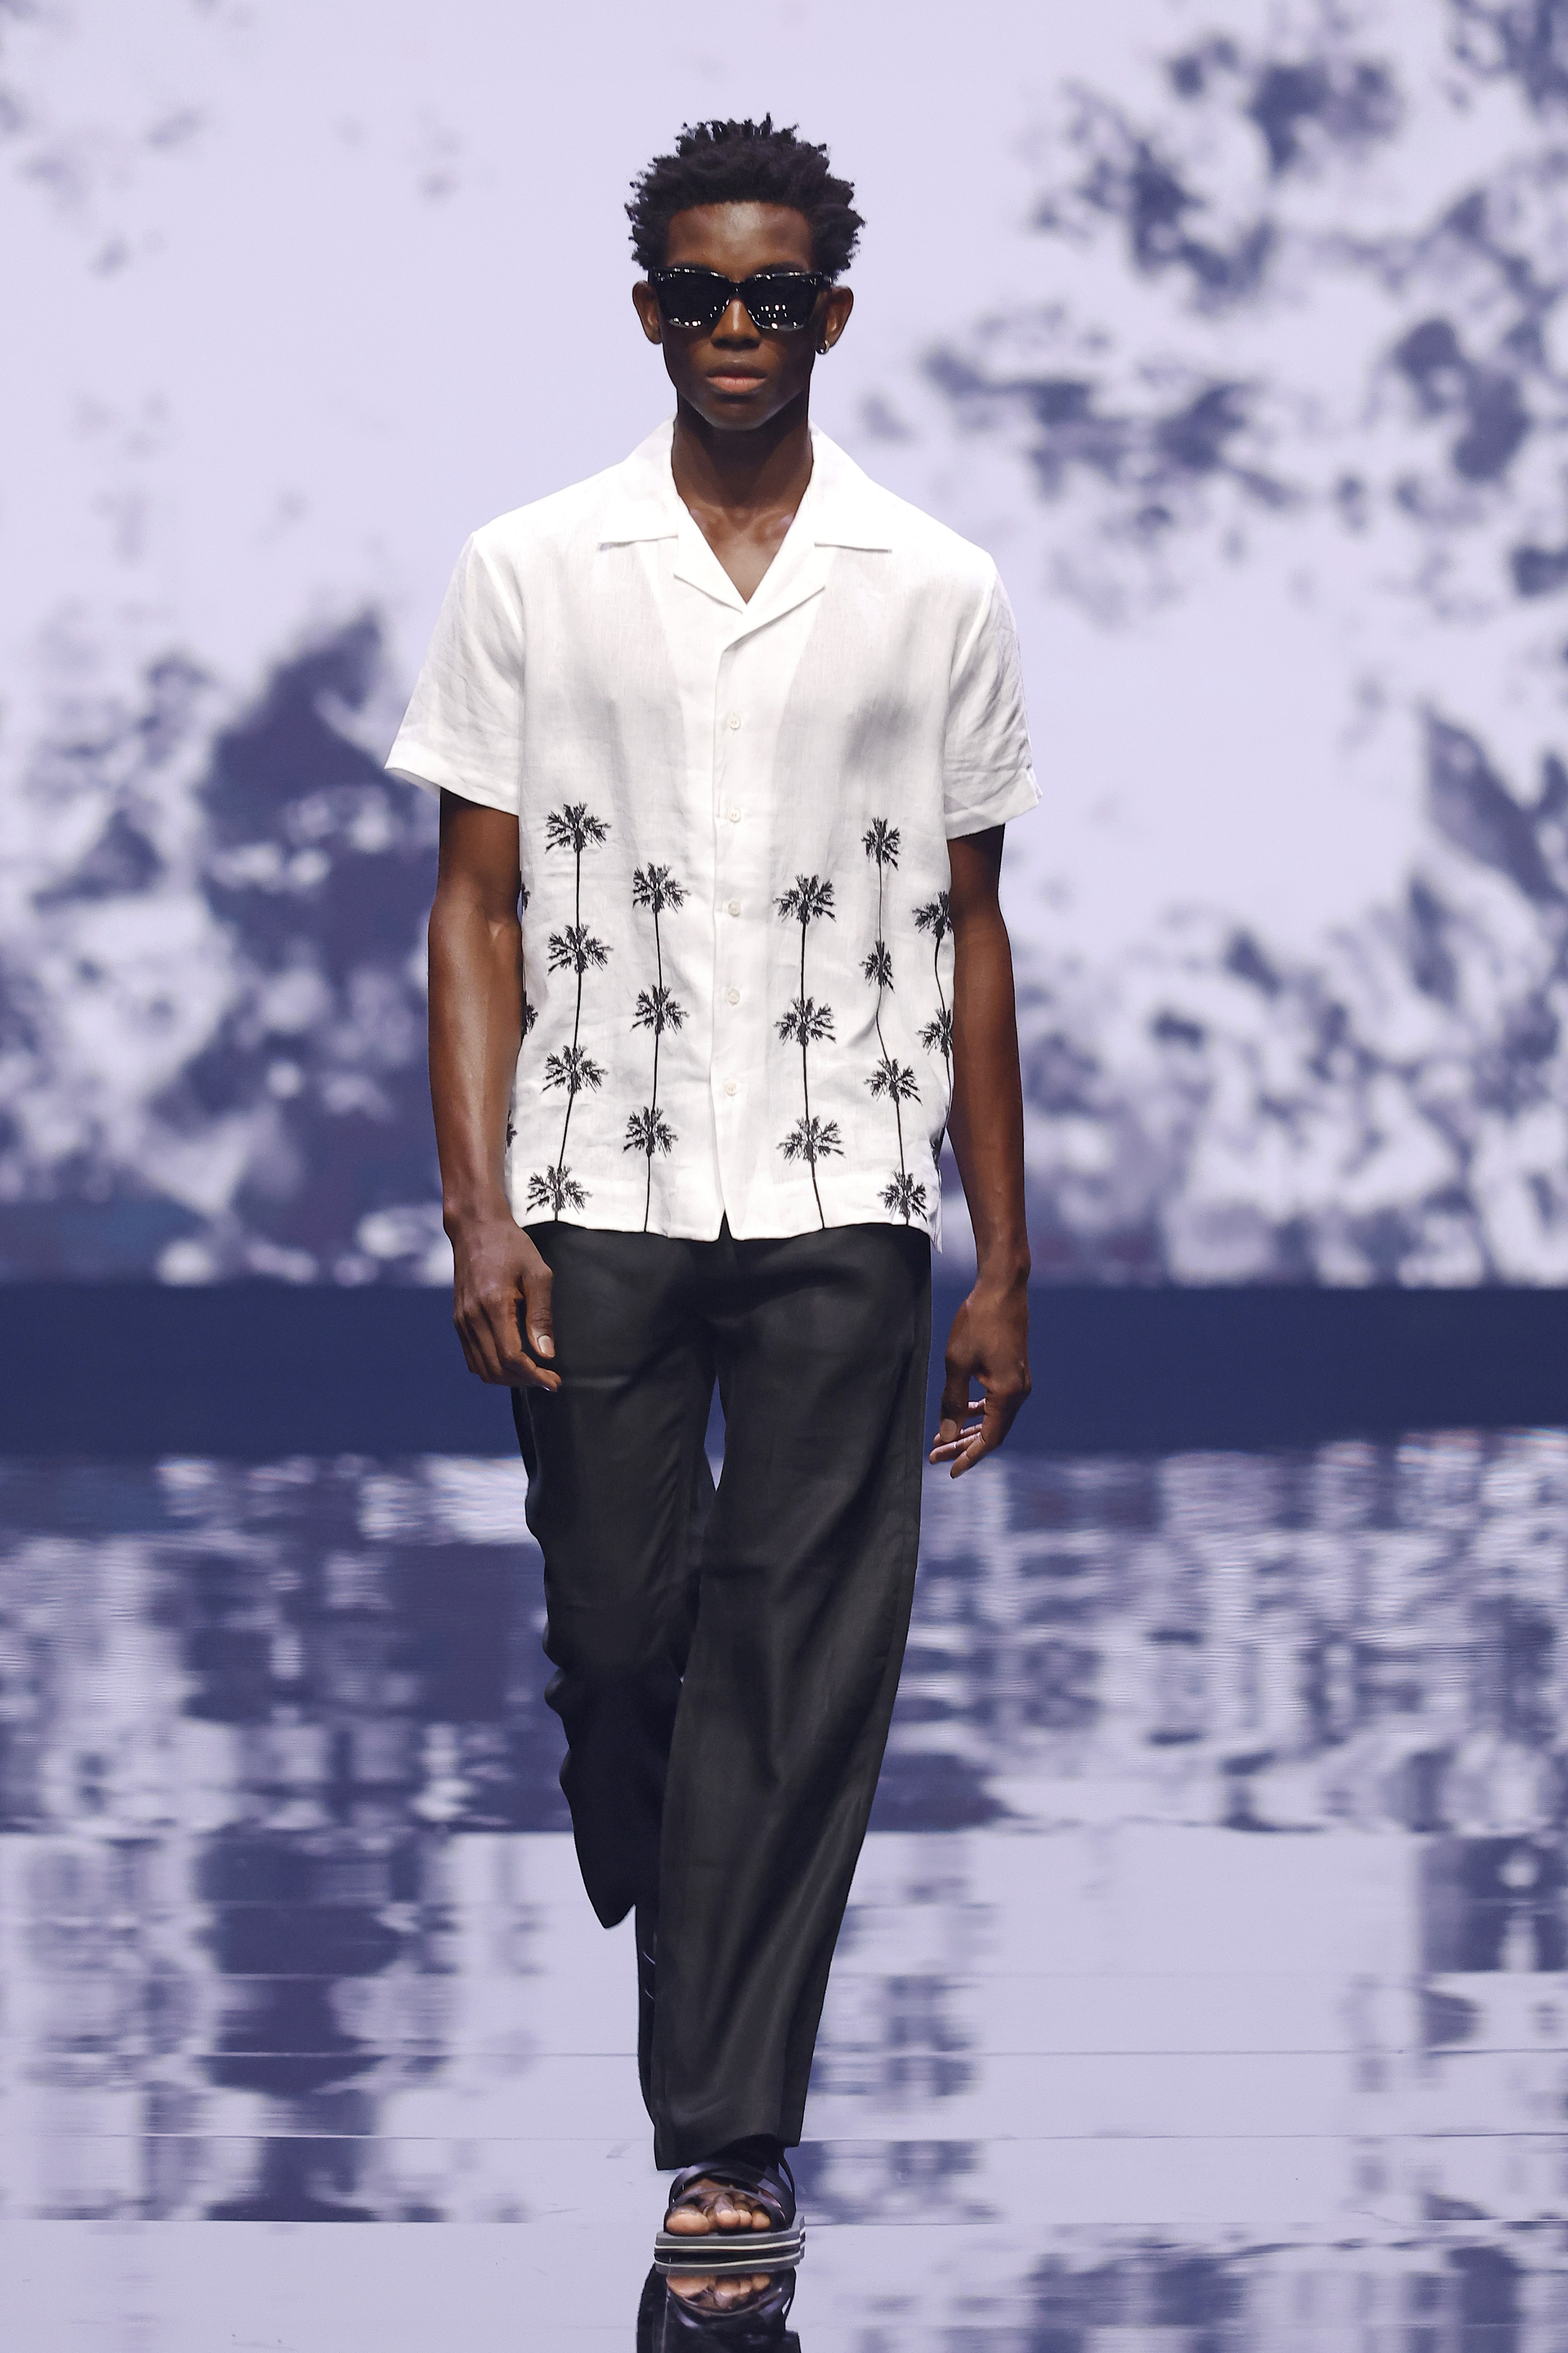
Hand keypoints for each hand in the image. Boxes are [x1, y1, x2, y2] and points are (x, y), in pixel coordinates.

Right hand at [449, 1216, 559, 1389]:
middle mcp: (472, 1317)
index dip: (534, 1376)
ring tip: (533, 1374)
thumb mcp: (537, 1274)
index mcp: (493, 1304)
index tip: (554, 1382)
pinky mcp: (458, 1320)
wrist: (476, 1229)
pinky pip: (472, 1358)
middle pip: (496, 1369)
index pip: (511, 1357)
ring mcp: (461, 1321)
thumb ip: (541, 1316)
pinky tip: (513, 1364)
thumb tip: (546, 1354)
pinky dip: (492, 1369)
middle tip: (548, 1380)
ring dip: (509, 1379)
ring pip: (482, 1369)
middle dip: (525, 1381)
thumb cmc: (511, 1247)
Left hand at [930, 1274, 1029, 1476]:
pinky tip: (959, 1412)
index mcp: (1008, 1394)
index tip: (949, 1470)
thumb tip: (946, 1436)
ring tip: (942, 1437)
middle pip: (992, 1432)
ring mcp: (1018, 1382)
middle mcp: (1019, 1392)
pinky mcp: (1013, 1371)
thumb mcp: (957, 1363)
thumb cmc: (978, 1322)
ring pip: (993, 1417)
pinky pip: (996, 1401)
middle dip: (963, 1446)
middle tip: (935, 1456)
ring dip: (968, 1429)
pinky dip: (977, 1410)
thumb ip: (952, 1402)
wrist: (1002, 1288)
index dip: (969, 1457)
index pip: (989, 1439)